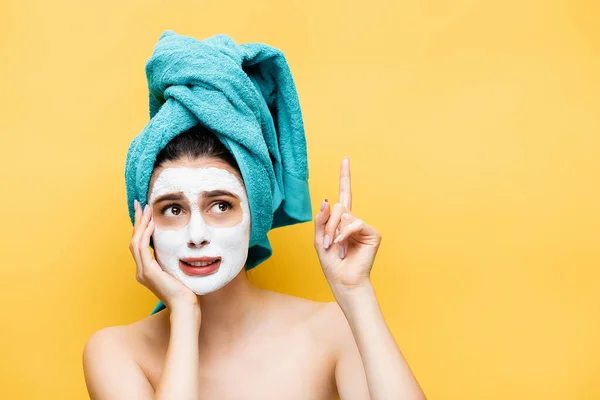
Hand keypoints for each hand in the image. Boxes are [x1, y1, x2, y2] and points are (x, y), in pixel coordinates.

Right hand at [129, 199, 199, 312]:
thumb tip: (177, 248)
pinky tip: (152, 224)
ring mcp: (143, 272)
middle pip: (134, 241)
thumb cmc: (185, 291)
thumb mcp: (176, 272)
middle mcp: (141, 272)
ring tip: (147, 209)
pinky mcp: (148, 272)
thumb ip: (172, 261)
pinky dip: (146, 235)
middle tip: (140, 205)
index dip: (140, 228)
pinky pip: (143, 249)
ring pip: (136, 242)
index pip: (139, 246)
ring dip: (141, 224)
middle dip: (137, 222)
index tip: (145, 214)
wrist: (185, 306)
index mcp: (146, 272)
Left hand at [314, 157, 381, 296]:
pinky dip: (345, 233)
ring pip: (345, 214)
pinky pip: (355, 223)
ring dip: (335, 231)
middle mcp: (354, 221)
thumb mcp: (319, 240)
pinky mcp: (373, 233)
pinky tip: (343, 245)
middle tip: (328, 243)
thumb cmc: (332, 264)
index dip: (345, 177)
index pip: (344, 194)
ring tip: (336, 247)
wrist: (344, 281)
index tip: (345, 159)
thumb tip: (327, 199)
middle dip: (328, 224)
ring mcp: (364, 226)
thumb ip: (321, 219)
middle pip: (338, 207)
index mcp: (342, 221)